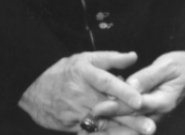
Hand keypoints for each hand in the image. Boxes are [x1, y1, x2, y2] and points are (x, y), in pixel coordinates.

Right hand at [19, 51, 149, 132]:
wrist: (34, 90)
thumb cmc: (64, 72)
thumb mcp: (85, 59)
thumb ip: (111, 58)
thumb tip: (133, 56)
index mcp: (86, 74)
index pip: (107, 82)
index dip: (123, 91)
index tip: (139, 100)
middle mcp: (82, 95)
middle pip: (110, 108)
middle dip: (131, 119)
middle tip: (150, 126)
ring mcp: (77, 113)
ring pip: (104, 125)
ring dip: (124, 132)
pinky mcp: (74, 127)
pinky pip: (93, 134)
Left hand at [93, 51, 184, 121]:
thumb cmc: (182, 65)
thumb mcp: (167, 66)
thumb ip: (148, 76)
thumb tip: (130, 84)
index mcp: (163, 100)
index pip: (136, 105)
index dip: (117, 106)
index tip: (99, 106)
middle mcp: (158, 111)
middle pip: (130, 116)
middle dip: (109, 117)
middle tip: (90, 117)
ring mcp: (154, 113)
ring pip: (130, 119)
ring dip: (112, 121)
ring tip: (91, 123)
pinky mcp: (149, 111)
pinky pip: (133, 116)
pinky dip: (118, 116)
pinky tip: (103, 116)